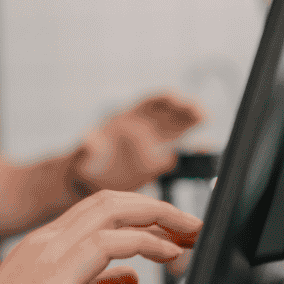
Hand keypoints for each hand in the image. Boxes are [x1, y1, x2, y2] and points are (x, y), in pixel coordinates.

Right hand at [0, 190, 201, 283]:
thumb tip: (132, 280)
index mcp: (45, 245)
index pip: (98, 210)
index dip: (139, 212)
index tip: (170, 226)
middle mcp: (48, 240)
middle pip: (110, 200)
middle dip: (155, 206)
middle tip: (190, 223)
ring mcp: (52, 251)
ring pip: (113, 209)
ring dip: (159, 217)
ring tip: (188, 233)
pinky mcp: (60, 273)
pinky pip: (113, 242)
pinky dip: (148, 243)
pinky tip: (169, 255)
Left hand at [70, 93, 204, 192]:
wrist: (82, 185)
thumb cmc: (79, 165)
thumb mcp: (80, 154)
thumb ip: (87, 146)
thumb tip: (89, 140)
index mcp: (125, 120)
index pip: (148, 103)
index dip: (163, 99)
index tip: (175, 98)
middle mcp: (140, 129)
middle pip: (167, 113)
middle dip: (184, 109)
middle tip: (199, 111)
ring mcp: (149, 147)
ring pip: (175, 130)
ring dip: (190, 123)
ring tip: (205, 119)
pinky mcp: (153, 166)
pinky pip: (175, 155)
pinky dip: (189, 152)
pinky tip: (202, 150)